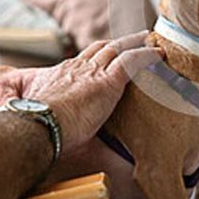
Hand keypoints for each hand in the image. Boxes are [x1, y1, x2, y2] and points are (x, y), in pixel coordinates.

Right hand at [0, 31, 162, 152]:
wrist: (39, 124)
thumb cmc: (42, 129)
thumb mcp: (47, 117)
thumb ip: (69, 130)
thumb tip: (93, 158)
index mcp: (61, 75)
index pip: (84, 59)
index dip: (98, 56)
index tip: (108, 57)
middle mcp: (77, 67)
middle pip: (101, 48)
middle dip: (117, 43)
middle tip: (134, 40)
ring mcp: (92, 71)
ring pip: (117, 48)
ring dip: (135, 43)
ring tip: (149, 42)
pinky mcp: (108, 80)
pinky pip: (132, 60)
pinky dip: (147, 55)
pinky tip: (158, 54)